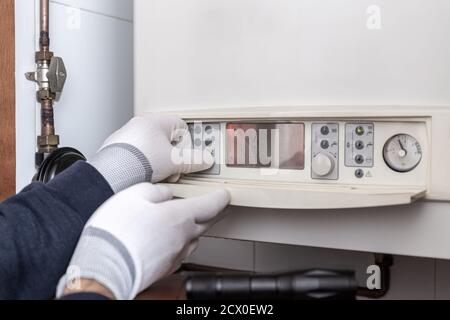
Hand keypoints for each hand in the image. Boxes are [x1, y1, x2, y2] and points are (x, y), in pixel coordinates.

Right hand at [57, 183, 230, 299]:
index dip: (220, 198)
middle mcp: (183, 238)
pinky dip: (178, 243)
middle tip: (218, 207)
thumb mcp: (134, 195)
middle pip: (207, 224)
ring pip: (193, 240)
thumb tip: (165, 193)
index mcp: (180, 216)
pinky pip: (179, 252)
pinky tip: (167, 240)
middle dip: (214, 213)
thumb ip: (155, 191)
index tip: (225, 195)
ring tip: (189, 221)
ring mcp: (175, 256)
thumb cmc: (116, 232)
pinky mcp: (165, 269)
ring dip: (195, 229)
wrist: (104, 268)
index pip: (210, 205)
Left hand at [89, 116, 213, 192]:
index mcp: (155, 121)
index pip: (182, 127)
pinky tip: (143, 177)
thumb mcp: (175, 161)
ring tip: (158, 176)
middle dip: (173, 158)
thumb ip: (194, 160)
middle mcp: (139, 125)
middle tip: (173, 170)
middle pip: (167, 141)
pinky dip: (143, 167)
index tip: (188, 157)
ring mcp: (127, 138)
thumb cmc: (140, 161)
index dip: (188, 145)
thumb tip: (205, 160)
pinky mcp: (117, 151)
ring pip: (152, 150)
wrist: (112, 174)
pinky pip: (138, 157)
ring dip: (159, 164)